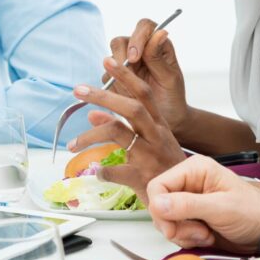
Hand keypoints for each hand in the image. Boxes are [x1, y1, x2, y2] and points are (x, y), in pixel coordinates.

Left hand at [68, 57, 186, 198]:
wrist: (186, 199)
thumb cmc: (164, 168)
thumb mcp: (148, 143)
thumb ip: (122, 127)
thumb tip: (93, 115)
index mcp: (158, 124)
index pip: (143, 93)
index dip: (125, 75)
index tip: (107, 61)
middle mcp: (156, 135)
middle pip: (131, 107)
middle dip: (103, 95)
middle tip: (79, 89)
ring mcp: (150, 156)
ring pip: (118, 134)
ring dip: (90, 136)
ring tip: (72, 145)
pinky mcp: (143, 178)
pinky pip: (116, 171)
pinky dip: (102, 171)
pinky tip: (96, 173)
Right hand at [106, 20, 188, 132]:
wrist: (166, 120)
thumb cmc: (173, 97)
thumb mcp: (169, 78)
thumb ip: (159, 57)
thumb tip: (160, 31)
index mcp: (157, 44)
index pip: (144, 26)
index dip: (137, 37)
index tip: (135, 57)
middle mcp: (139, 50)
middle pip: (120, 41)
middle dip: (120, 58)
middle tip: (127, 77)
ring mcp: (124, 64)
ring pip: (110, 60)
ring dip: (118, 77)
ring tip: (132, 95)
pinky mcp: (114, 78)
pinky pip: (106, 78)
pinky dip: (114, 88)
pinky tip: (126, 99)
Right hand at [146, 155, 259, 253]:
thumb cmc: (250, 211)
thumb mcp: (220, 208)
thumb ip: (188, 205)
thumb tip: (157, 204)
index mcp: (194, 170)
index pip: (157, 186)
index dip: (159, 209)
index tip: (172, 228)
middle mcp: (188, 182)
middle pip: (159, 206)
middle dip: (174, 225)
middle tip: (198, 233)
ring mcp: (188, 201)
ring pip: (165, 221)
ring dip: (183, 234)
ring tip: (206, 235)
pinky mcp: (191, 217)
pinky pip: (175, 230)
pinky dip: (187, 239)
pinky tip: (206, 237)